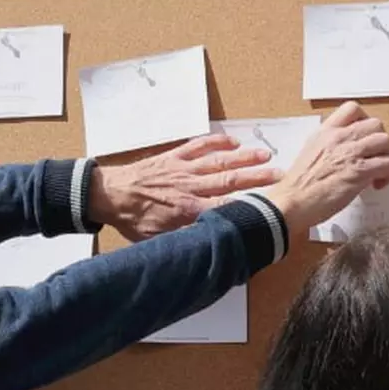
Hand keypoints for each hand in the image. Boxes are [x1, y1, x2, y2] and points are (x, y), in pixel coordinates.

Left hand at [87, 134, 286, 241]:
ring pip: (219, 161)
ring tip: (265, 155)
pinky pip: (198, 146)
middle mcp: (190, 187)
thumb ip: (185, 242)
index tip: (270, 205)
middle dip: (258, 177)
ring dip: (244, 157)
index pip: (227, 207)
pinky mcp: (173, 157)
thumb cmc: (131, 220)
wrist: (107, 195)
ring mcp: (182, 169)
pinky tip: (232, 141)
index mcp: (188, 210)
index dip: (250, 206)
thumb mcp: (158, 242)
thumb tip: (209, 248)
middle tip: (280, 175)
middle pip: (230, 181)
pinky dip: (216, 142)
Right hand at [255, 101, 388, 234]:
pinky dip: (387, 175)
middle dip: (379, 141)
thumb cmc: (297, 186)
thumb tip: (345, 151)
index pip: (352, 109)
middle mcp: (338, 138)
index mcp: (325, 132)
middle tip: (374, 155)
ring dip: (386, 156)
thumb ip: (328, 147)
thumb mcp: (309, 154)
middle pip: (375, 124)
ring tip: (378, 171)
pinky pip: (387, 163)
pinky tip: (376, 184)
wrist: (291, 202)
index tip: (364, 136)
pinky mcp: (359, 171)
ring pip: (385, 141)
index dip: (365, 120)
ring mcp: (350, 153)